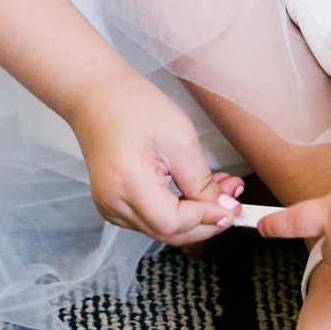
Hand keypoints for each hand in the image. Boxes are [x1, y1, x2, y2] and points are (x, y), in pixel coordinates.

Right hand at [66, 65, 247, 246]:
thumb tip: (222, 210)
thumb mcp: (179, 138)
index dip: (206, 220)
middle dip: (205, 222)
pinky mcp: (112, 205)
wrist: (97, 96)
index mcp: (127, 184)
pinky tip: (192, 193)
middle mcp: (113, 204)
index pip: (172, 223)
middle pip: (167, 233)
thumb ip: (201, 181)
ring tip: (218, 191)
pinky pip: (150, 220)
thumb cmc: (137, 107)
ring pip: (160, 230)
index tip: (233, 208)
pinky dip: (175, 212)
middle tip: (233, 201)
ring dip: (193, 217)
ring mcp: (110, 208)